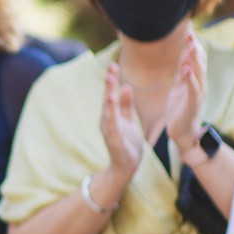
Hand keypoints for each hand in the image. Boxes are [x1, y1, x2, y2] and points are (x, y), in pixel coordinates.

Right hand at [98, 62, 144, 181]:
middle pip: (107, 98)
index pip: (111, 94)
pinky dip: (111, 112)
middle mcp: (107, 120)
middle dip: (109, 83)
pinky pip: (112, 123)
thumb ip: (125, 105)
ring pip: (108, 109)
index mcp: (111, 115)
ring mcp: (108, 129)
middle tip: (111, 66)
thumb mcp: (127, 121)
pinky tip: (111, 101)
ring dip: (108, 94)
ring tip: (110, 81)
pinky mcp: (113, 138)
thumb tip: (125, 86)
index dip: (112, 80)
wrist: (125, 168)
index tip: (113, 65)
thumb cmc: (127, 145)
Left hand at [167, 33, 206, 157]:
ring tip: (191, 46)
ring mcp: (197, 94)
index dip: (193, 47)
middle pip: (199, 64)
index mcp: (195, 80)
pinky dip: (189, 78)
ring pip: (197, 74)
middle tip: (190, 34)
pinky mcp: (192, 104)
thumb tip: (185, 54)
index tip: (188, 33)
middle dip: (195, 49)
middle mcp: (199, 85)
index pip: (195, 60)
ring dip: (194, 60)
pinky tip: (186, 68)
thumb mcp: (179, 87)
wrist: (181, 132)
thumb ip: (182, 72)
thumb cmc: (179, 109)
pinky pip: (192, 89)